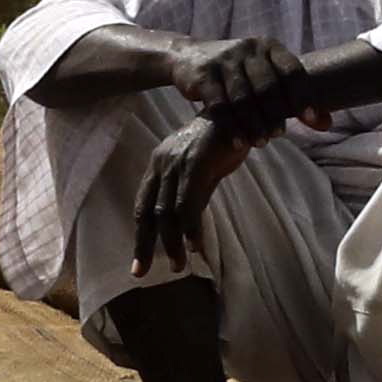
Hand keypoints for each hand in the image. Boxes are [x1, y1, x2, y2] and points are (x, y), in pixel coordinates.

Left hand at [132, 108, 259, 275]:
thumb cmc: (225, 138)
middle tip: (141, 273)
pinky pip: (190, 202)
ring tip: (179, 266)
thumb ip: (192, 191)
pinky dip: (192, 227)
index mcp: (159, 164)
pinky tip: (195, 245)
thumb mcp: (202, 167)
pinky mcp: (197, 164)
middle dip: (144, 245)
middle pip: (148, 212)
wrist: (243, 108)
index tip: (139, 262)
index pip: (143, 205)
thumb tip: (188, 224)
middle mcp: (162, 164)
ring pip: (168, 212)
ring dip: (172, 242)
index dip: (140, 234)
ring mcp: (178, 164)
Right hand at [170, 32, 315, 137]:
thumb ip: (293, 96)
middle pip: (268, 86)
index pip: (292, 70)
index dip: (304, 96)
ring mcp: (224, 61)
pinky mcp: (203, 75)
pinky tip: (239, 143)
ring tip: (262, 143)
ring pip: (243, 98)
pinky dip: (231, 127)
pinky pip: (219, 106)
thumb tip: (328, 124)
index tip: (312, 120)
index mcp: (270, 47)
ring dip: (254, 123)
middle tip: (280, 135)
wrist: (188, 56)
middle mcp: (249, 49)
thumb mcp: (265, 74)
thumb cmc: (239, 72)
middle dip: (276, 113)